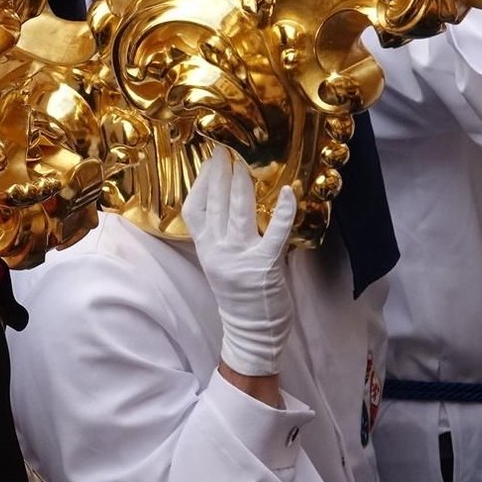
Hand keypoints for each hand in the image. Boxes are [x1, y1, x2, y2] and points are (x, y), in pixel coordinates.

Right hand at [182, 148, 295, 377]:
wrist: (251, 334)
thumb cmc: (241, 299)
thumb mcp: (221, 265)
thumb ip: (224, 238)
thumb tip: (234, 206)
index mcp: (206, 250)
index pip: (194, 209)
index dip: (200, 183)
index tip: (208, 160)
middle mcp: (218, 250)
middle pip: (215, 202)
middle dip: (220, 172)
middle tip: (226, 148)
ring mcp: (240, 258)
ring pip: (239, 210)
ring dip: (243, 182)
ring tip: (246, 161)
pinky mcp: (265, 265)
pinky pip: (275, 232)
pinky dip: (283, 211)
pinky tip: (287, 191)